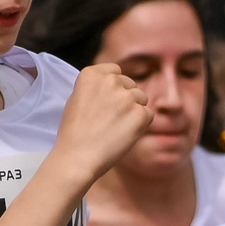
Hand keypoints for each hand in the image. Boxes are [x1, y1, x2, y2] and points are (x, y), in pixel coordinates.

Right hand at [49, 62, 154, 184]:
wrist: (79, 155)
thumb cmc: (75, 131)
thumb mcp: (79, 98)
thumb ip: (97, 88)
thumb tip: (116, 86)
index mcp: (91, 74)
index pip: (115, 70)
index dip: (116, 85)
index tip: (111, 98)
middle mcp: (110, 80)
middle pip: (130, 84)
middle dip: (126, 98)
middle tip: (113, 118)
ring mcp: (127, 96)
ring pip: (141, 98)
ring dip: (135, 111)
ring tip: (118, 127)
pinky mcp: (140, 113)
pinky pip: (149, 114)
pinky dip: (142, 124)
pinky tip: (126, 133)